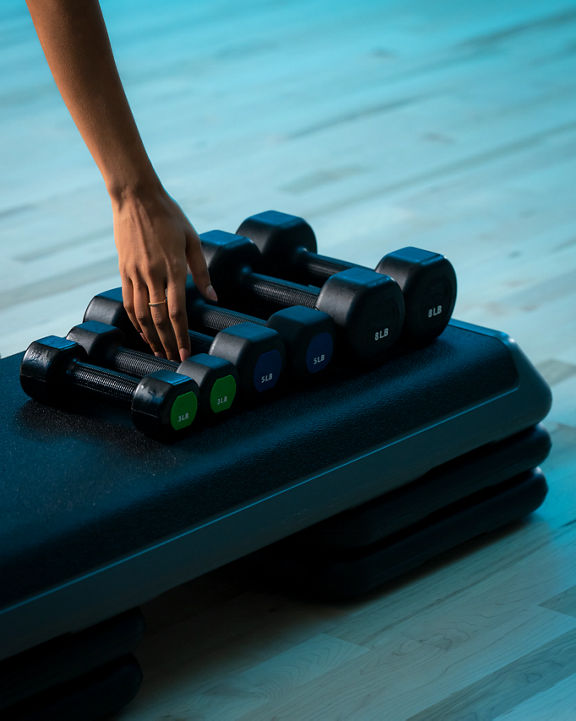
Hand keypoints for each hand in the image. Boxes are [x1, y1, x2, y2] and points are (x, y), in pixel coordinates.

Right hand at [112, 185, 216, 360]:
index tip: (185, 353)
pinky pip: (128, 302)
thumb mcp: (192, 240)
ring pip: (141, 314)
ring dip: (151, 336)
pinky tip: (143, 331)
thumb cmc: (169, 216)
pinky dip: (135, 321)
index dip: (181, 336)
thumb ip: (202, 272)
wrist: (136, 198)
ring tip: (159, 351)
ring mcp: (135, 273)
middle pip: (159, 318)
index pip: (178, 311)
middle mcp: (153, 274)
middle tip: (174, 359)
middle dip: (167, 342)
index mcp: (174, 267)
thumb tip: (214, 297)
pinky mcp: (123, 270)